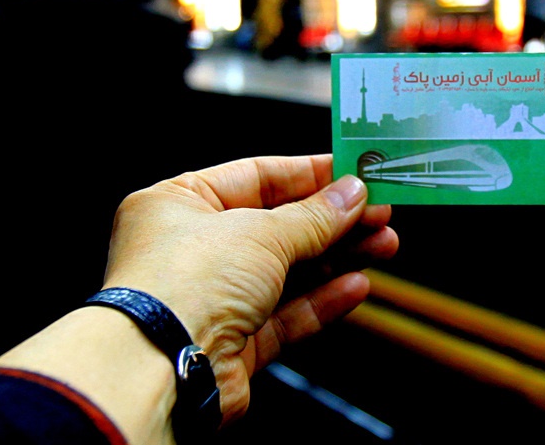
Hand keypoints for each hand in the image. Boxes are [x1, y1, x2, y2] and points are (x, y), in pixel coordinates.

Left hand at [100, 154, 397, 423]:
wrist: (160, 370)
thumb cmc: (183, 286)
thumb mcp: (261, 232)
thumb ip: (314, 216)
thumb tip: (351, 195)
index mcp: (180, 203)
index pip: (257, 177)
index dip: (311, 174)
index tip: (355, 173)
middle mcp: (192, 249)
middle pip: (278, 225)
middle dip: (334, 221)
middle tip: (380, 213)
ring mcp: (212, 297)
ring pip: (288, 271)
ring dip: (338, 258)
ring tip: (384, 245)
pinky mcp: (232, 341)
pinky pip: (285, 315)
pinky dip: (322, 300)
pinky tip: (357, 285)